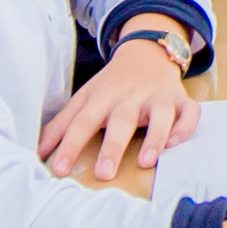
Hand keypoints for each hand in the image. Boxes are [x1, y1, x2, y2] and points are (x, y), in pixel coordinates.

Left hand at [37, 28, 199, 179]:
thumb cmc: (112, 85)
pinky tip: (175, 144)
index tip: (58, 169)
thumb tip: (37, 152)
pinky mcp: (180, 99)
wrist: (147, 53)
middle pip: (121, 120)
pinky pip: (188, 112)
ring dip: (154, 137)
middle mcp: (130, 96)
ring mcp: (157, 96)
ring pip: (159, 115)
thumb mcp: (85, 98)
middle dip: (113, 146)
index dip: (70, 145)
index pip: (82, 121)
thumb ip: (62, 125)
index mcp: (102, 97)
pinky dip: (184, 127)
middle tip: (104, 174)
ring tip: (146, 162)